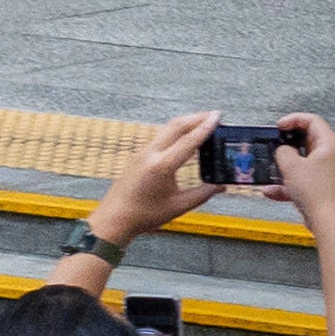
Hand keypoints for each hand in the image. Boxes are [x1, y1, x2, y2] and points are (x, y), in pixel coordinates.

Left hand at [101, 115, 214, 243]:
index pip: (189, 140)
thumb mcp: (179, 206)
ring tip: (202, 125)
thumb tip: (220, 186)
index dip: (206, 127)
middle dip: (197, 117)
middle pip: (176, 125)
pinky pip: (160, 137)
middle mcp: (150, 155)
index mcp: (161, 166)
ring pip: (167, 129)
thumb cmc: (142, 215)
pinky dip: (176, 132)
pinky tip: (185, 139)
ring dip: (186, 123)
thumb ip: (203, 193)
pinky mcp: (138, 156)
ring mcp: (142, 154)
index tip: (218, 116)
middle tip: (214, 116)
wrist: (113, 220)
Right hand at [272, 117, 334, 218]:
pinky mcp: (324, 186)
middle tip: (274, 145)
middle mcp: (334, 156)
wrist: (326, 220)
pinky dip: (289, 183)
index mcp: (330, 144)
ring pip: (304, 162)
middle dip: (288, 144)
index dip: (293, 120)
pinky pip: (304, 179)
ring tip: (271, 169)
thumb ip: (283, 152)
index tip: (279, 126)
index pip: (313, 121)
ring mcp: (330, 171)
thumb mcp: (291, 166)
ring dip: (286, 166)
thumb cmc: (316, 192)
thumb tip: (282, 151)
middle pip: (308, 141)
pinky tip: (271, 191)